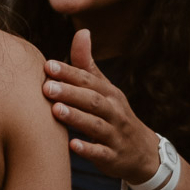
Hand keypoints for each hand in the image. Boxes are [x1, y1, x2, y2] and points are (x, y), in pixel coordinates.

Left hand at [44, 29, 159, 183]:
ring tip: (55, 110)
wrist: (143, 153)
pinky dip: (88, 149)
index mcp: (110, 94)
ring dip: (76, 118)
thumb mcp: (105, 90)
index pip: (89, 80)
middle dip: (70, 93)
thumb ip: (87, 66)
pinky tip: (71, 145)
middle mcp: (114, 112)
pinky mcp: (113, 157)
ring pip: (96, 125)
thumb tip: (81, 31)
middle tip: (46, 87)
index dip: (69, 72)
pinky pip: (101, 153)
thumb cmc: (114, 116)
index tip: (48, 65)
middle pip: (93, 100)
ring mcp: (115, 135)